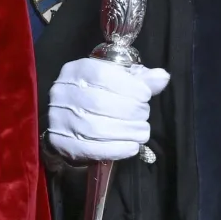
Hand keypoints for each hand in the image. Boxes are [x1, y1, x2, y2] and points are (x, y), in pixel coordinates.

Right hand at [48, 58, 169, 162]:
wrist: (70, 124)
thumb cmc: (99, 97)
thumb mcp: (119, 82)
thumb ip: (140, 80)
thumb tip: (161, 77)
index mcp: (77, 71)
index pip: (103, 75)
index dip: (129, 87)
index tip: (145, 97)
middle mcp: (63, 92)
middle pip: (100, 103)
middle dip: (131, 112)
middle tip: (144, 118)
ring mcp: (59, 118)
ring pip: (96, 128)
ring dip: (127, 132)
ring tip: (141, 133)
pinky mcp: (61, 143)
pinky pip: (91, 148)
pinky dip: (117, 149)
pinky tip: (131, 146)